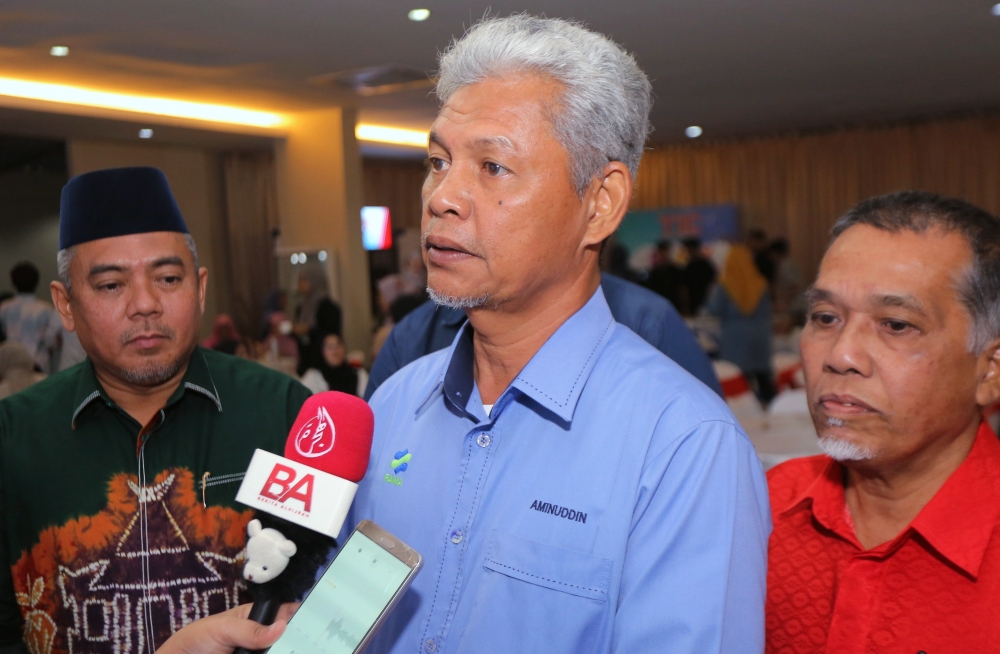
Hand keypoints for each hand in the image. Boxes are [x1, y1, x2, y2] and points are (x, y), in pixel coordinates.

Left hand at [157, 603, 298, 653]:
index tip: (318, 622)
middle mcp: (263, 640)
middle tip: (310, 644)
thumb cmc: (198, 640)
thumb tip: (282, 627)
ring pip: (283, 650)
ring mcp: (259, 653)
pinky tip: (290, 652)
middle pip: (289, 640)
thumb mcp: (223, 628)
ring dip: (289, 649)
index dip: (303, 617)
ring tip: (303, 649)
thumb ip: (251, 629)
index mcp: (258, 620)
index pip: (287, 614)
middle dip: (300, 642)